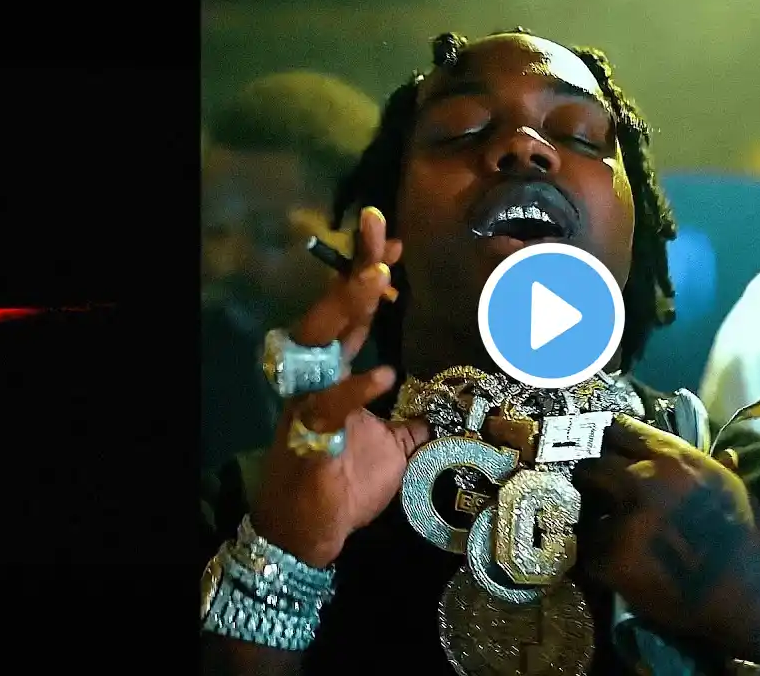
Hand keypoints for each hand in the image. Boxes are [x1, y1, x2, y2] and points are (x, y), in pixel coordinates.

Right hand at [251, 207, 429, 567]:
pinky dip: (353, 389)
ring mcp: (308, 404)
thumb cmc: (345, 484)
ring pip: (318, 344)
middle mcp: (317, 378)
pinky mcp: (309, 439)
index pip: (352, 314)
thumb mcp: (396, 448)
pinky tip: (382, 373)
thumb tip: (450, 407)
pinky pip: (327, 406)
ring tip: (374, 280)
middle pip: (332, 311)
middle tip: (377, 227)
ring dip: (345, 310)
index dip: (368, 276)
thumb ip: (417, 421)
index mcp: (335, 373)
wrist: (311, 532)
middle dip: (354, 268)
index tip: (394, 243)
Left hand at [573, 415, 759, 660]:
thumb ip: (711, 469)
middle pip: (591, 468)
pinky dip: (602, 567)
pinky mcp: (612, 560)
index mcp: (672, 457)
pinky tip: (622, 574)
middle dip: (594, 485)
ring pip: (587, 517)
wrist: (759, 595)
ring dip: (598, 529)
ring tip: (617, 546)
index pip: (620, 431)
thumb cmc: (756, 541)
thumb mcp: (734, 490)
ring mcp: (623, 520)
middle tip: (602, 502)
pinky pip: (590, 557)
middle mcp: (641, 480)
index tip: (612, 458)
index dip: (613, 446)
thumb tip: (725, 454)